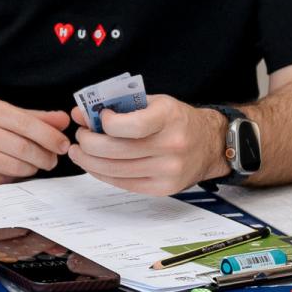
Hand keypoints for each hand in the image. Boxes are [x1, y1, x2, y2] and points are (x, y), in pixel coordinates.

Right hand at [0, 96, 72, 185]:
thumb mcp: (4, 115)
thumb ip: (35, 118)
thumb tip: (63, 120)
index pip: (24, 122)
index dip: (48, 135)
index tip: (63, 144)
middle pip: (21, 147)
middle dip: (44, 156)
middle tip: (53, 160)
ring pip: (13, 166)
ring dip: (31, 168)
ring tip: (36, 165)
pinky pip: (1, 179)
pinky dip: (14, 177)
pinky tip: (15, 170)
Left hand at [68, 97, 226, 194]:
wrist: (210, 144)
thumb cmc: (177, 120)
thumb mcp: (153, 102)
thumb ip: (118, 106)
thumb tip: (80, 114)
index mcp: (169, 118)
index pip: (131, 126)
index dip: (106, 123)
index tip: (98, 118)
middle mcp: (171, 145)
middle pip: (116, 150)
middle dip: (88, 142)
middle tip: (81, 135)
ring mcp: (168, 170)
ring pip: (116, 170)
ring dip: (89, 161)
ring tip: (80, 151)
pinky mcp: (163, 188)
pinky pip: (124, 184)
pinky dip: (103, 174)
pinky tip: (94, 165)